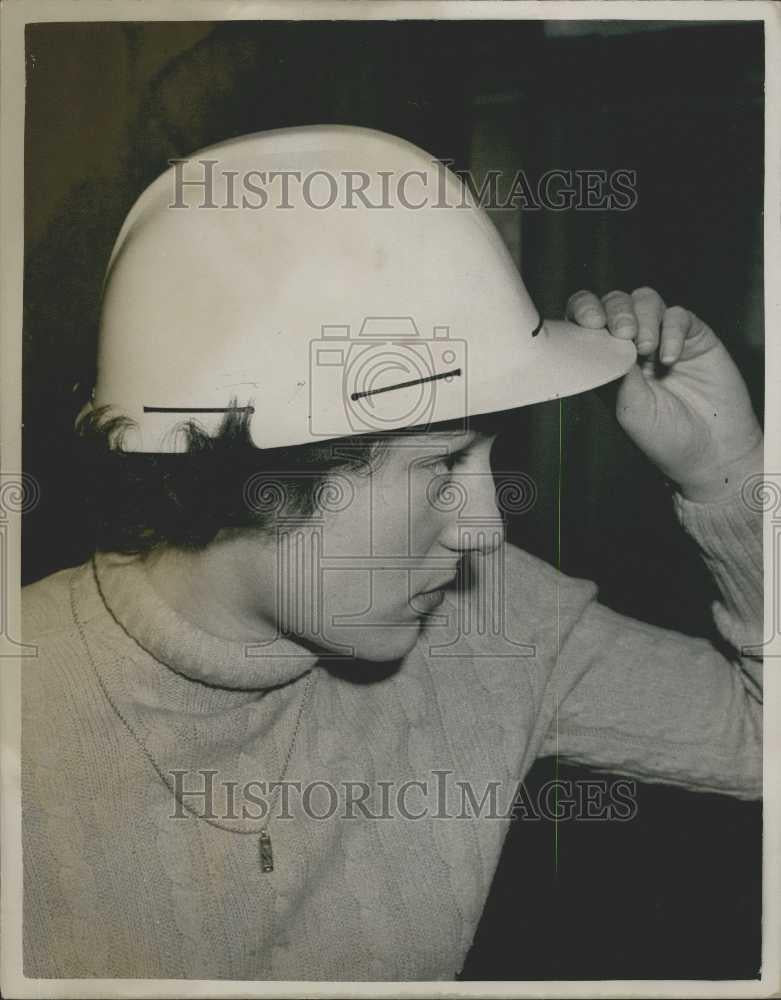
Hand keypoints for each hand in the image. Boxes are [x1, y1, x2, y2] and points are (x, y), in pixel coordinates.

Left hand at [566, 287, 762, 501]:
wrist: (711, 451)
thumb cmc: (665, 438)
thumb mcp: (629, 409)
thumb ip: (617, 373)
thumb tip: (604, 338)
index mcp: (606, 362)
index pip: (586, 322)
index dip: (583, 311)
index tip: (590, 322)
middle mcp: (631, 346)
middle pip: (614, 303)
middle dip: (615, 312)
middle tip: (623, 334)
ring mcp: (662, 338)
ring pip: (645, 300)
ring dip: (642, 317)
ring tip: (646, 348)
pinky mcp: (693, 337)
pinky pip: (678, 315)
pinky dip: (672, 331)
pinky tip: (670, 358)